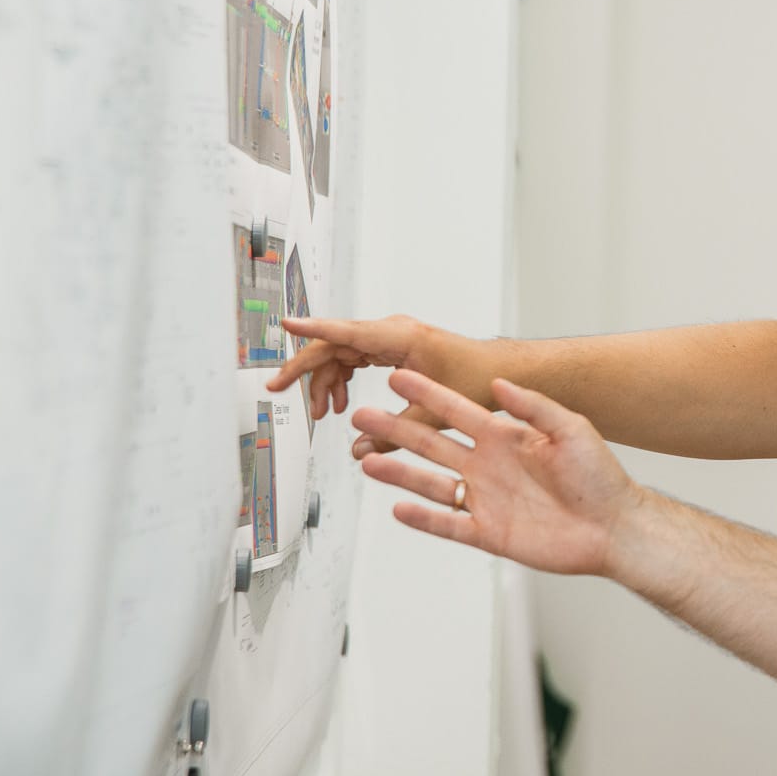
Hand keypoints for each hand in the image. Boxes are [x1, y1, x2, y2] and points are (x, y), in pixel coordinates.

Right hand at [268, 314, 489, 452]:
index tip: (286, 323)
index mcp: (402, 337)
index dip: (313, 329)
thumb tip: (357, 453)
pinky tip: (339, 403)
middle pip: (334, 344)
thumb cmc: (477, 381)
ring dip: (325, 380)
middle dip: (304, 369)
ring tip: (322, 412)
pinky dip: (342, 378)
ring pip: (341, 352)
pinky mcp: (394, 347)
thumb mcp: (433, 415)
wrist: (500, 371)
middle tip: (276, 390)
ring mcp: (392, 337)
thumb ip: (393, 434)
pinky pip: (355, 357)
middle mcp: (393, 331)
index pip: (347, 332)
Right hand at [350, 368, 647, 576]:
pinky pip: (448, 524)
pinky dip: (423, 518)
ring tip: (366, 458)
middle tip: (362, 415)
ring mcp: (486, 499)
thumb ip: (534, 407)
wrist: (614, 526)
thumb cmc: (600, 477)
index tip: (398, 377)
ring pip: (431, 484)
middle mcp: (489, 466)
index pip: (457, 411)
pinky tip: (397, 508)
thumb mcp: (571, 430)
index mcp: (506, 437)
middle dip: (396, 429)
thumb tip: (500, 382)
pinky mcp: (489, 533)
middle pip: (432, 444)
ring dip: (399, 473)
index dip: (428, 395)